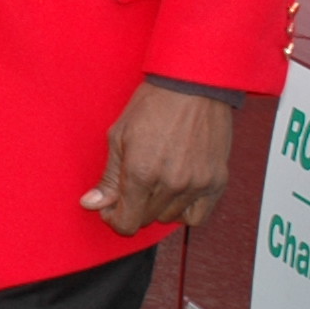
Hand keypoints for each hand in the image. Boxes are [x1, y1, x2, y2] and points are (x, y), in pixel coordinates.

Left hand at [82, 82, 234, 234]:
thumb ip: (108, 178)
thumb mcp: (118, 136)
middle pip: (146, 220)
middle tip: (129, 190)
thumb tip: (92, 204)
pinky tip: (175, 194)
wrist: (193, 85)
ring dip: (157, 208)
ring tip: (153, 183)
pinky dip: (185, 211)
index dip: (113, 219)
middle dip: (132, 209)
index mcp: (141, 172)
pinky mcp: (217, 181)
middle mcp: (171, 183)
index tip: (110, 208)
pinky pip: (198, 216)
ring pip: (170, 218)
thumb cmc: (153, 105)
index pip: (126, 222)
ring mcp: (197, 184)